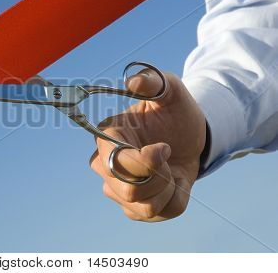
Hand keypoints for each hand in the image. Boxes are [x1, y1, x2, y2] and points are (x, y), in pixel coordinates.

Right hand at [90, 69, 205, 221]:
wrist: (189, 137)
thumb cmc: (174, 112)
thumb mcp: (169, 89)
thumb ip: (153, 80)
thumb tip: (132, 82)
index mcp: (108, 137)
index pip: (114, 162)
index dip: (144, 162)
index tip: (165, 148)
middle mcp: (106, 166)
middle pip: (127, 191)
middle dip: (159, 177)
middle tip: (169, 156)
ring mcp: (118, 190)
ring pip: (143, 207)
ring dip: (168, 188)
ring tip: (171, 168)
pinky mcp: (135, 207)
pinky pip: (158, 215)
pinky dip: (174, 199)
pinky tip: (173, 181)